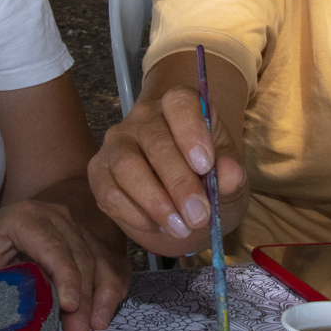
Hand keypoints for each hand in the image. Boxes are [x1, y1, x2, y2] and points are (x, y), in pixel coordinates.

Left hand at [0, 200, 130, 330]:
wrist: (23, 220)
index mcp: (28, 217)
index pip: (53, 245)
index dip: (64, 274)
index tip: (68, 306)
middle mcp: (61, 218)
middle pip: (81, 257)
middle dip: (82, 296)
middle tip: (77, 329)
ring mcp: (83, 230)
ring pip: (101, 262)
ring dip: (100, 296)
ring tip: (92, 326)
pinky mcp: (98, 244)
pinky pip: (115, 267)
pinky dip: (112, 292)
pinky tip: (103, 315)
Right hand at [88, 86, 247, 258]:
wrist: (183, 205)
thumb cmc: (208, 183)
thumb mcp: (229, 182)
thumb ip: (231, 176)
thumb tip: (231, 173)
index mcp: (180, 108)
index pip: (180, 102)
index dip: (191, 130)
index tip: (206, 165)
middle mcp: (143, 118)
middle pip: (155, 141)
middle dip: (179, 183)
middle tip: (199, 216)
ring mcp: (117, 143)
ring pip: (127, 166)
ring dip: (155, 202)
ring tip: (180, 228)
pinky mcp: (99, 172)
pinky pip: (109, 191)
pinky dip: (134, 215)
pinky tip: (157, 227)